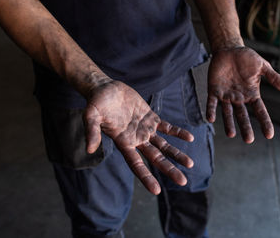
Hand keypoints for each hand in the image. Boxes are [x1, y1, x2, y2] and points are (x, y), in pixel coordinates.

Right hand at [83, 80, 193, 194]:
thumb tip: (89, 149)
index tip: (156, 190)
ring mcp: (144, 129)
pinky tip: (190, 138)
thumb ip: (92, 132)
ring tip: (190, 164)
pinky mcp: (150, 117)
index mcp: (123, 142)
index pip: (136, 164)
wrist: (104, 89)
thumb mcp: (91, 116)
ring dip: (176, 154)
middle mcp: (136, 139)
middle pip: (155, 158)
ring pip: (163, 145)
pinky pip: (166, 127)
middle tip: (183, 182)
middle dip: (169, 169)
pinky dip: (177, 132)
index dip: (146, 177)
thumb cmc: (96, 103)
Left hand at [207, 47, 279, 142]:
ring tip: (231, 134)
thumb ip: (274, 78)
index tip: (269, 135)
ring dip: (228, 123)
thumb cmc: (247, 58)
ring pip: (227, 112)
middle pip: (243, 115)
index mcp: (252, 94)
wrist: (229, 50)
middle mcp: (239, 98)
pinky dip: (211, 110)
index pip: (260, 111)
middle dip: (245, 127)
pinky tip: (210, 119)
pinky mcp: (214, 90)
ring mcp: (226, 95)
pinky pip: (212, 103)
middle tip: (248, 140)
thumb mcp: (263, 67)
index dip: (264, 122)